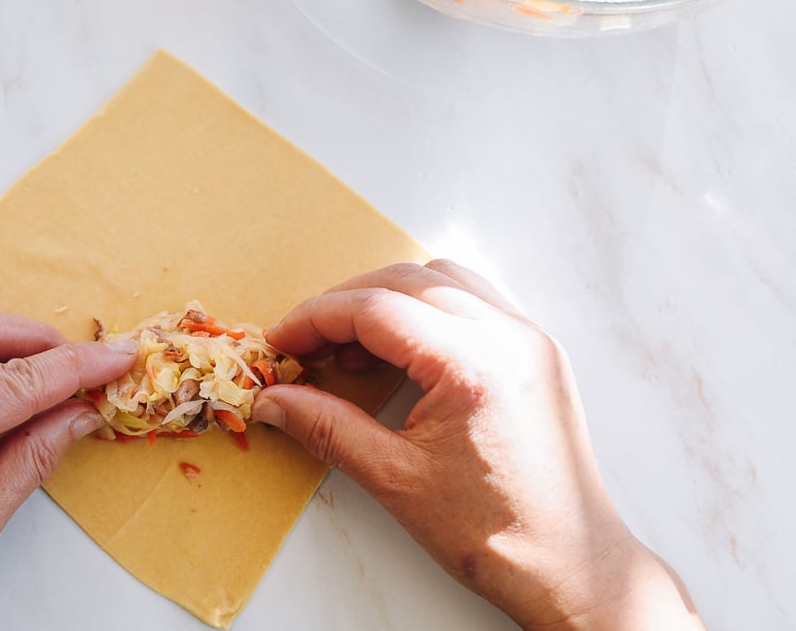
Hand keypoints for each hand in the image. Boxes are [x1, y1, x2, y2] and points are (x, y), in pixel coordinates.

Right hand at [253, 261, 703, 630]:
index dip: (317, 318)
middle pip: (405, 281)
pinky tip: (403, 345)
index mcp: (473, 364)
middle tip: (306, 342)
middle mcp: (508, 335)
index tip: (282, 341)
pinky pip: (474, 297)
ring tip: (353, 346)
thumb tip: (274, 400)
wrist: (573, 567)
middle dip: (345, 304)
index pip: (376, 310)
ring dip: (388, 297)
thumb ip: (328, 428)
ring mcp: (529, 338)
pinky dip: (428, 305)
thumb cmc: (496, 533)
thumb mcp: (396, 481)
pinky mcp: (538, 351)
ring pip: (442, 279)